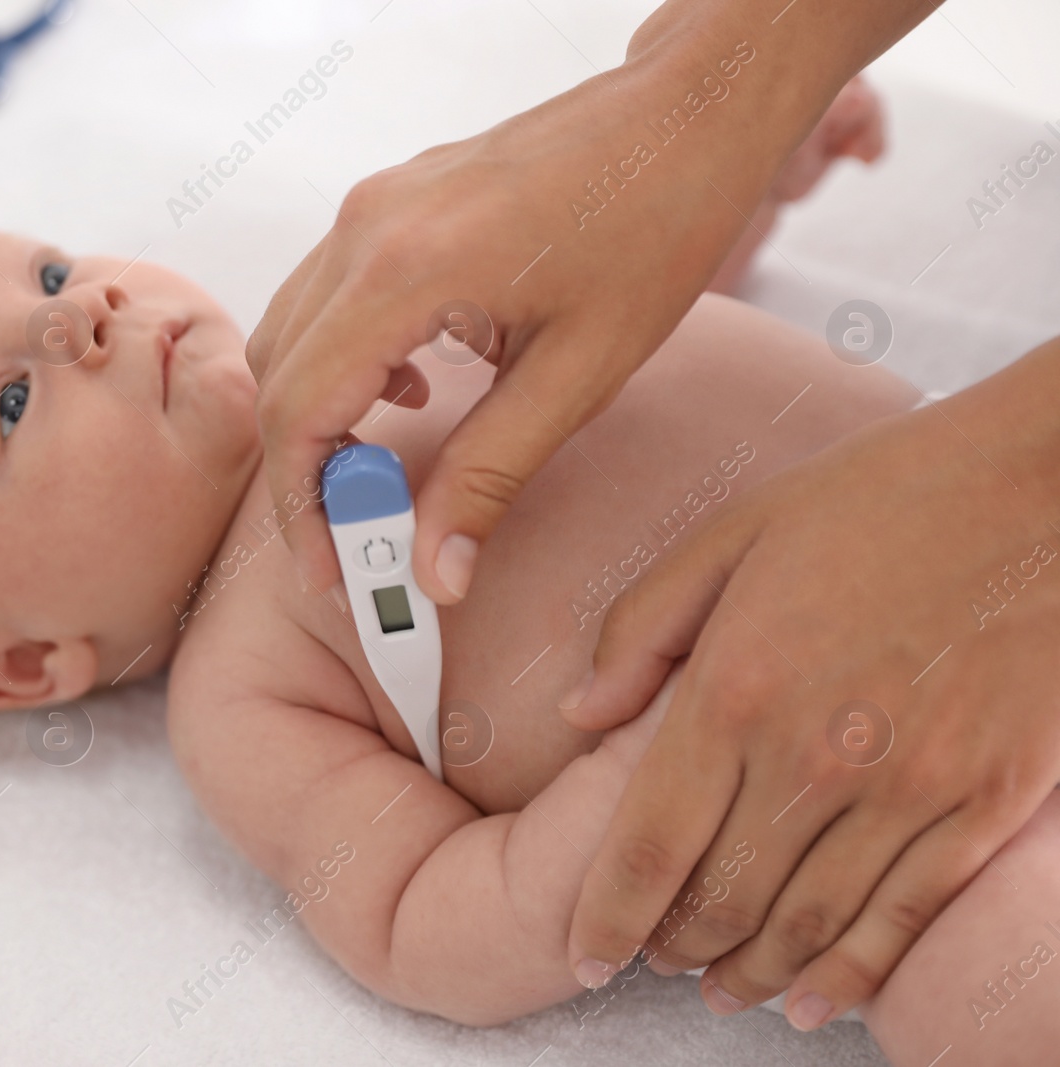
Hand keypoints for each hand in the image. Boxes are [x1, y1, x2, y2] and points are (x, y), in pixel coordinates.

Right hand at [246, 24, 835, 605]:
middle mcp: (367, 229)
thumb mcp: (579, 372)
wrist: (687, 113)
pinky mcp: (389, 203)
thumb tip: (436, 572)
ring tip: (387, 475)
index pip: (299, 410)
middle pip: (277, 378)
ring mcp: (372, 208)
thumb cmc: (655, 222)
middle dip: (309, 475)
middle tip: (362, 541)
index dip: (303, 506)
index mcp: (407, 268)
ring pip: (290, 337)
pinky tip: (415, 388)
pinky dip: (343, 362)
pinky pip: (325, 298)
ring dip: (321, 417)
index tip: (331, 572)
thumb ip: (490, 476)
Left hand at [563, 341, 1059, 1028]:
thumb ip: (642, 628)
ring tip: (721, 992)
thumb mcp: (734, 533)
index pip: (648, 844)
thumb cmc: (881, 495)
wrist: (1043, 482)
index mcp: (735, 686)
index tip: (582, 955)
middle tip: (653, 962)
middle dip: (674, 947)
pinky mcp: (983, 804)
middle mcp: (813, 755)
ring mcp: (908, 788)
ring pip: (808, 927)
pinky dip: (852, 977)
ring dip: (753, 974)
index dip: (608, 916)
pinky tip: (816, 1003)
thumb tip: (576, 714)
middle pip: (723, 899)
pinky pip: (903, 918)